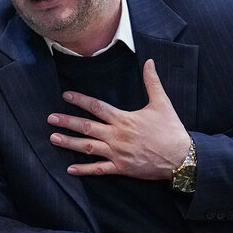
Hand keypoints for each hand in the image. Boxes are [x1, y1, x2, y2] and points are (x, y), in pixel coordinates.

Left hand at [47, 59, 190, 179]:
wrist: (182, 158)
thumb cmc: (171, 130)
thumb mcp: (162, 103)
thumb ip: (152, 82)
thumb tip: (149, 62)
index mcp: (124, 119)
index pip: (97, 107)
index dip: (80, 100)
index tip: (65, 96)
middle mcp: (117, 135)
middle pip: (86, 127)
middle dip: (67, 121)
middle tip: (50, 118)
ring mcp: (117, 153)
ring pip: (88, 147)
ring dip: (69, 143)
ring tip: (53, 138)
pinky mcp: (121, 168)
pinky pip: (99, 169)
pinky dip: (84, 170)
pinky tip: (70, 169)